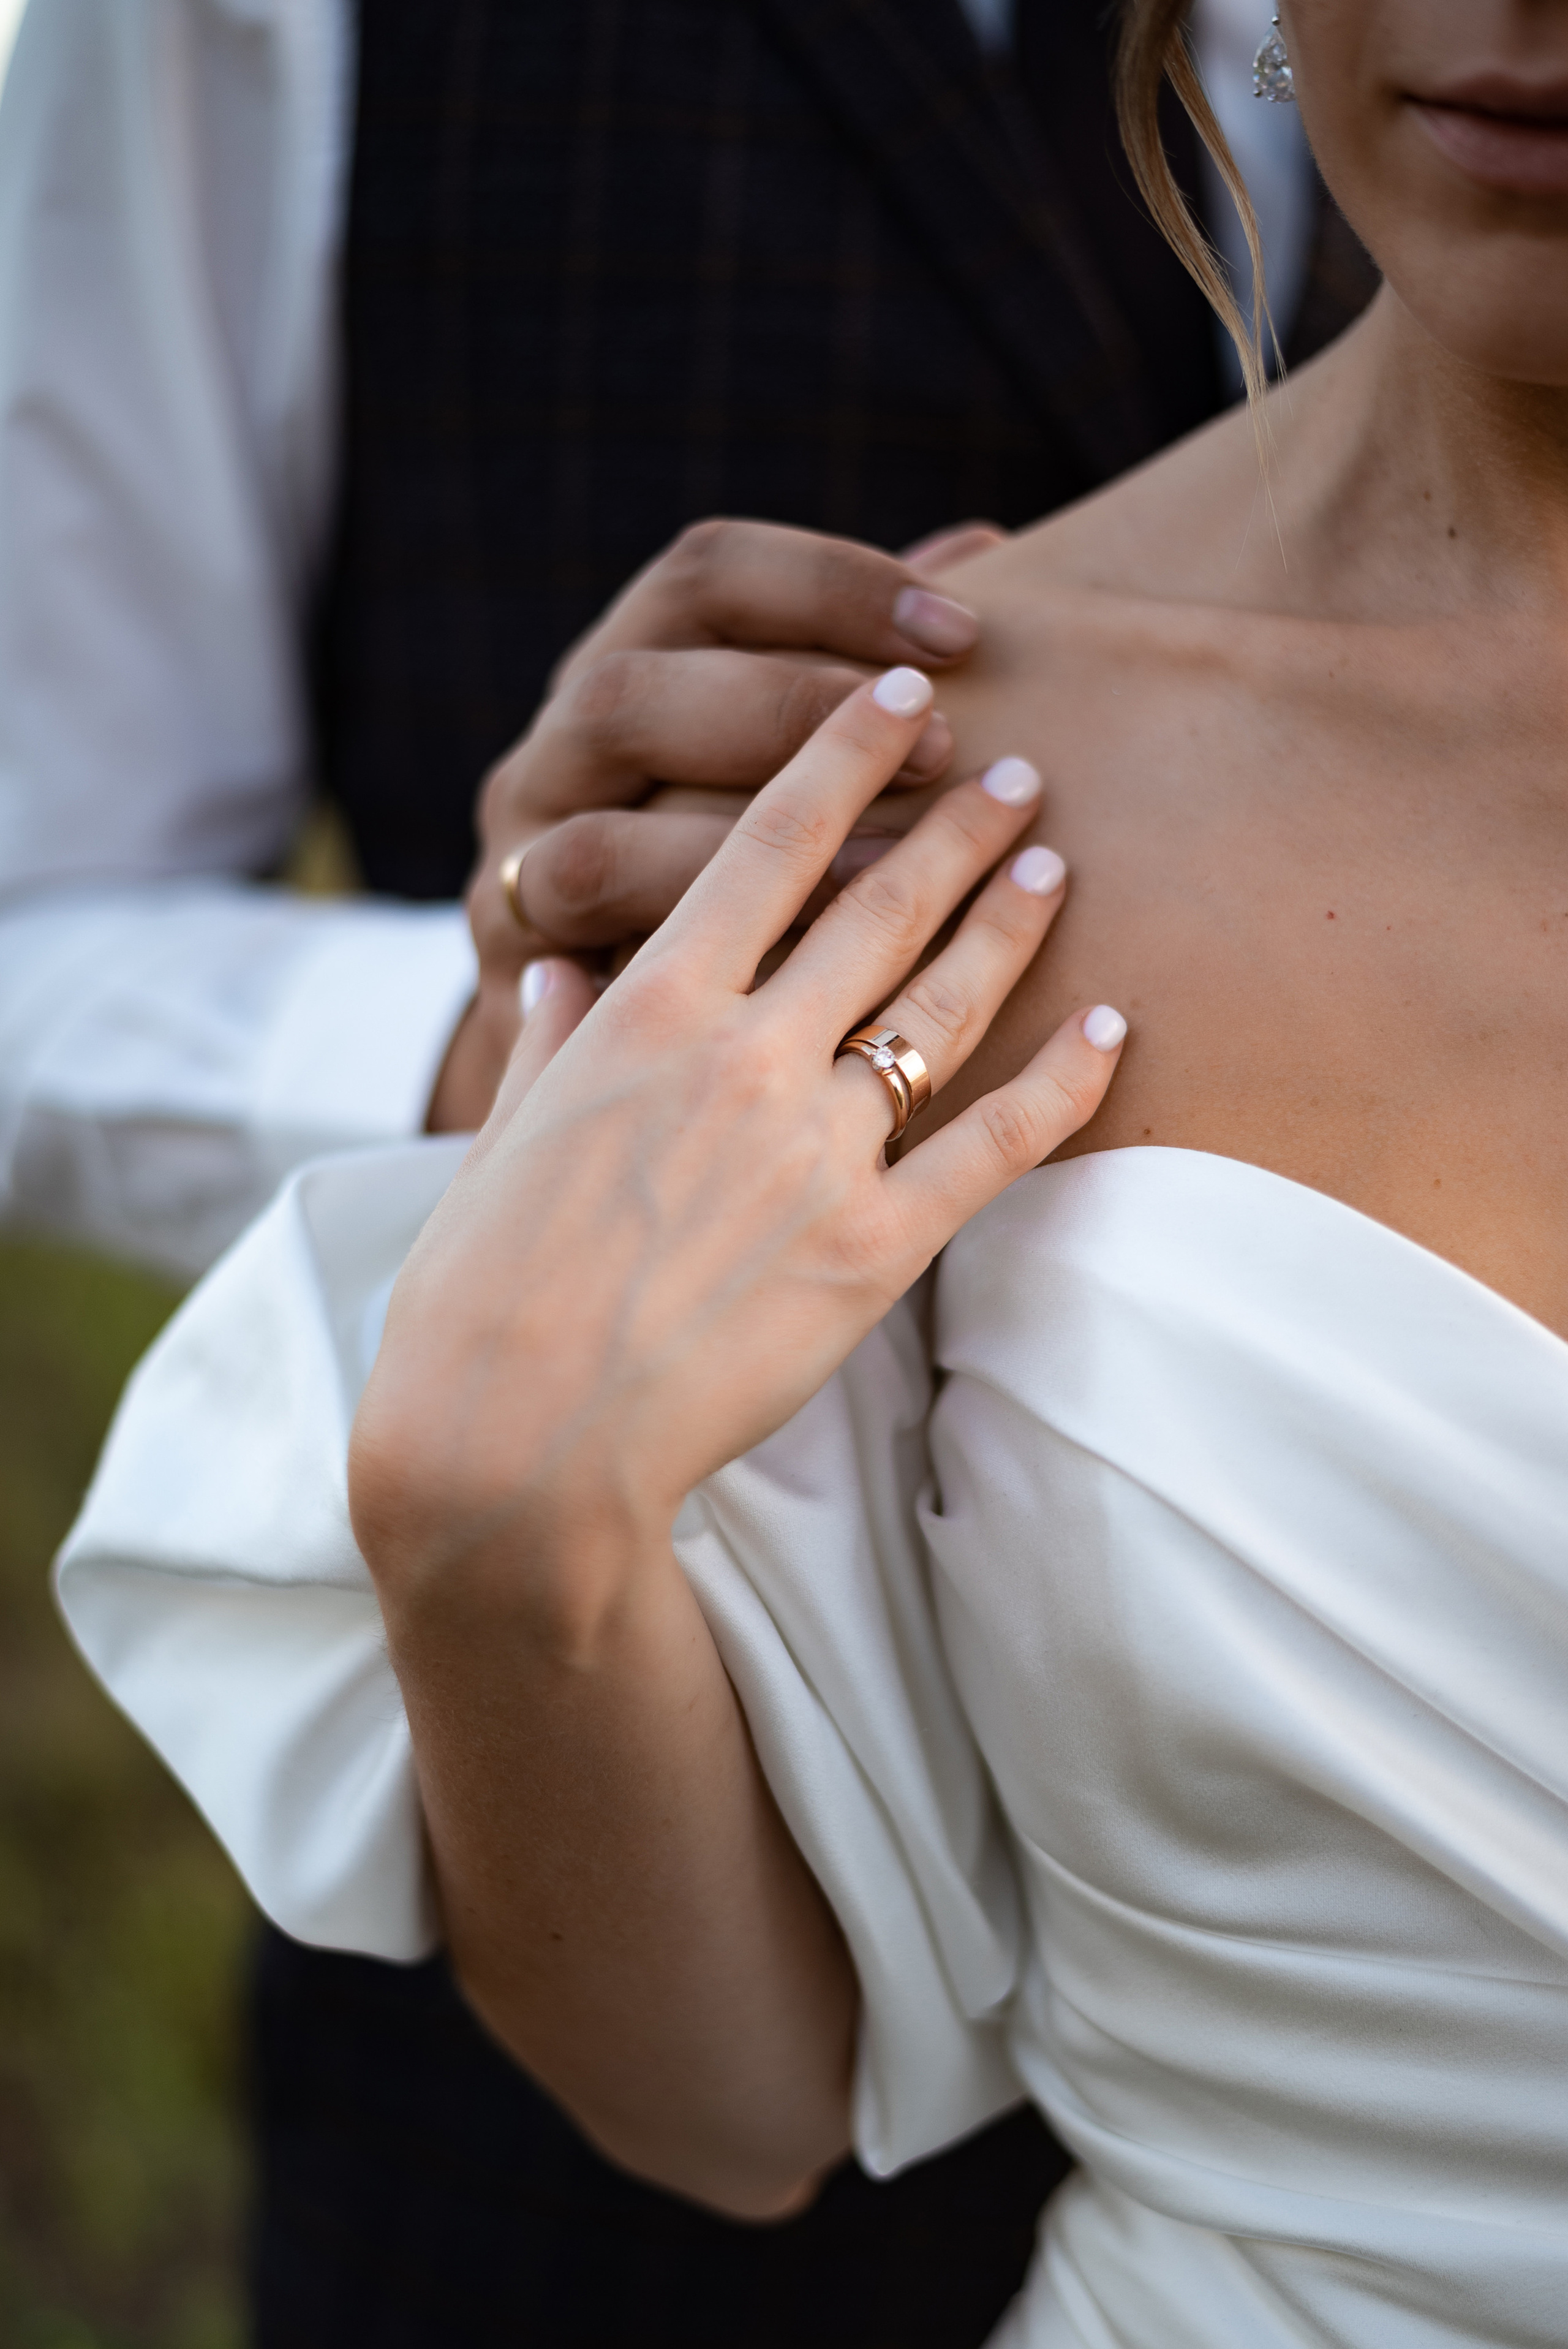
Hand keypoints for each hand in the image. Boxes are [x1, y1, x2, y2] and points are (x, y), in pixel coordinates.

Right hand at [367, 661, 1122, 1579]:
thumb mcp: (501, 1140)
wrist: (515, 1444)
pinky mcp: (872, 1251)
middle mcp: (746, 1056)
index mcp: (647, 1011)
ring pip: (942, 1005)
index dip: (845, 755)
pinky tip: (1111, 1030)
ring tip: (1058, 866)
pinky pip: (991, 1148)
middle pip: (880, 905)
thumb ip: (550, 1043)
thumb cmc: (480, 1294)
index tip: (903, 691)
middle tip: (1022, 773)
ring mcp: (817, 1151)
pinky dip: (1060, 1085)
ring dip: (1009, 925)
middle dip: (960, 828)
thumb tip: (559, 974)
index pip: (768, 842)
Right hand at [427, 518, 1003, 1130]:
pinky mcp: (516, 990)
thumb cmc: (724, 889)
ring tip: (890, 873)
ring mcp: (515, 880)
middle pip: (630, 693)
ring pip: (600, 850)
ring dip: (746, 857)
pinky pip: (594, 982)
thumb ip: (854, 662)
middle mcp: (547, 764)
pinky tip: (814, 983)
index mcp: (617, 676)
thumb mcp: (771, 764)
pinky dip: (693, 977)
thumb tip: (978, 544)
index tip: (962, 635)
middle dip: (787, 710)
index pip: (706, 576)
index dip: (831, 585)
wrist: (607, 1072)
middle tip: (937, 748)